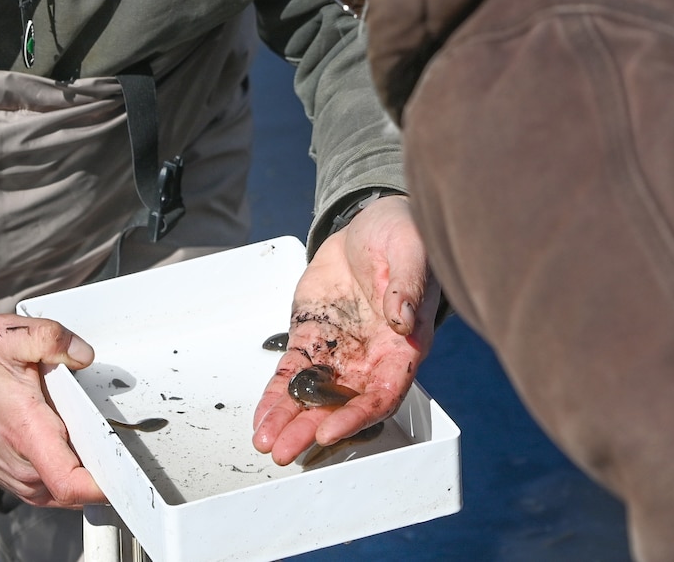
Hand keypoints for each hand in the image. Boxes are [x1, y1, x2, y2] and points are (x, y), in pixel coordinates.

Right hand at [0, 314, 104, 507]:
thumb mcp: (7, 335)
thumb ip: (52, 337)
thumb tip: (85, 354)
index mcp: (27, 432)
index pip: (72, 482)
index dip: (106, 485)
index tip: (130, 472)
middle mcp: (23, 465)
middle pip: (80, 486)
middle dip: (104, 462)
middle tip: (118, 433)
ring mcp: (18, 478)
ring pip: (68, 489)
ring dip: (85, 466)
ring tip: (91, 432)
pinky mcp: (16, 480)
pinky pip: (54, 486)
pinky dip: (69, 469)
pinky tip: (72, 441)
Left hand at [252, 195, 438, 464]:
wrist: (371, 224)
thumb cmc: (403, 235)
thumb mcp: (411, 250)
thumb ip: (408, 285)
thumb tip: (402, 319)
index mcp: (403, 345)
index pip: (382, 393)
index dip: (356, 415)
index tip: (329, 431)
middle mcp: (371, 358)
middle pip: (342, 404)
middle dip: (312, 429)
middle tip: (286, 450)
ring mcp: (340, 351)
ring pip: (313, 395)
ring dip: (289, 420)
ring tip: (266, 442)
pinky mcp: (312, 338)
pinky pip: (292, 373)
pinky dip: (276, 396)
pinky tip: (262, 417)